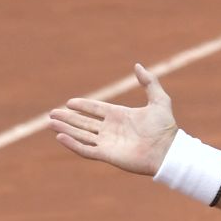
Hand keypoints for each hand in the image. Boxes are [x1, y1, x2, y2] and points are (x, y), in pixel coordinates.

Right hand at [48, 64, 178, 176]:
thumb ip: (149, 82)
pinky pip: (86, 150)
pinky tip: (60, 137)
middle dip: (68, 118)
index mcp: (120, 116)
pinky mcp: (108, 155)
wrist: (169, 151)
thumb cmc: (166, 128)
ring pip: (81, 135)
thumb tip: (138, 65)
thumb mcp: (159, 100)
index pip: (96, 109)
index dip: (83, 106)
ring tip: (51, 123)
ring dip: (66, 129)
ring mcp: (108, 143)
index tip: (69, 102)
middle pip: (84, 123)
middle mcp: (111, 129)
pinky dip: (73, 144)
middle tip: (52, 113)